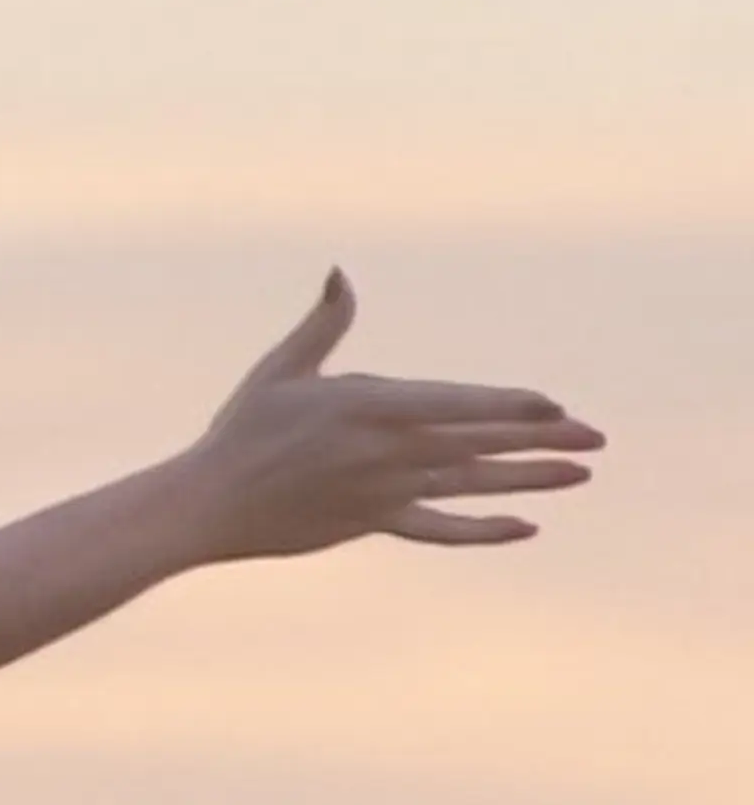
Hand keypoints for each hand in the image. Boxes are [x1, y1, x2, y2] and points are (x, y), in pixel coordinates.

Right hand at [183, 267, 605, 561]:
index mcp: (367, 407)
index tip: (555, 405)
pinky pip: (441, 530)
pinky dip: (483, 530)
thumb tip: (341, 273)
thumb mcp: (282, 369)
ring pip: (471, 485)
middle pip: (478, 443)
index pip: (456, 404)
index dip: (509, 405)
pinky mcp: (375, 523)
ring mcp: (383, 492)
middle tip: (596, 437)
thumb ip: (324, 323)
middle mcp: (385, 452)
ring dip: (529, 479)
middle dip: (541, 439)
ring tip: (580, 474)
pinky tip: (525, 527)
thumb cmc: (242, 430)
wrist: (209, 503)